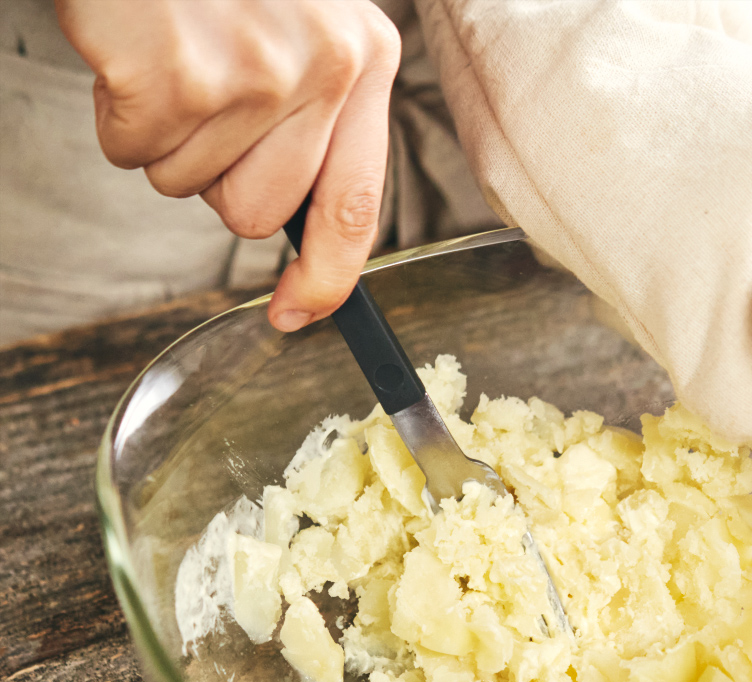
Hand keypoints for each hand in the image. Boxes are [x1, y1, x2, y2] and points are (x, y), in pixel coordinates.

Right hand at [56, 0, 400, 330]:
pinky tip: (133, 50)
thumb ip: (318, 117)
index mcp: (364, 60)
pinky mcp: (176, 72)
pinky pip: (133, 150)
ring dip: (165, 136)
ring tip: (169, 55)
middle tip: (198, 97)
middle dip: (216, 177)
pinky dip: (119, 112)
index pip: (358, 207)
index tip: (301, 312)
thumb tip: (300, 224)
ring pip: (191, 185)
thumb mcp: (304, 25)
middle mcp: (323, 69)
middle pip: (258, 213)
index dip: (329, 278)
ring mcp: (252, 72)